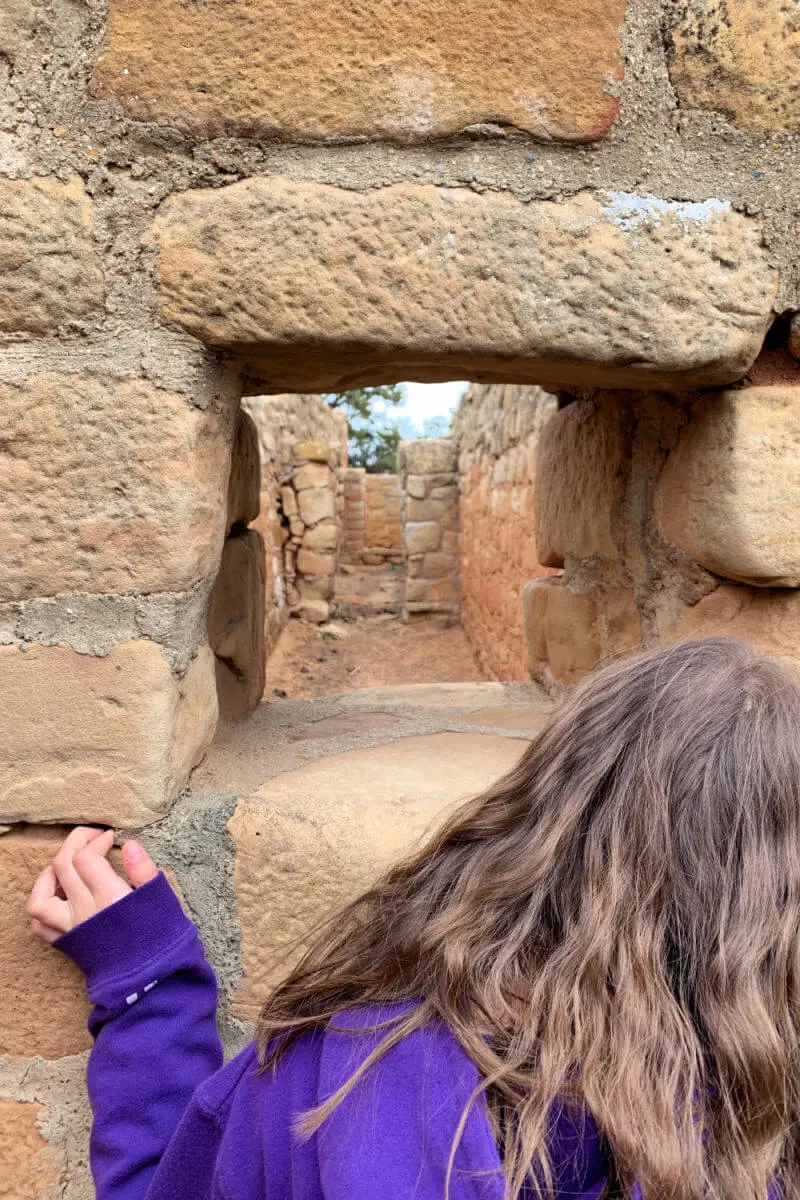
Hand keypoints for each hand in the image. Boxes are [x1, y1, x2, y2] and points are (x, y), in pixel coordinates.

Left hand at [27, 826, 158, 943]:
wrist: (153, 983)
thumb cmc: (163, 940)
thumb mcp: (162, 900)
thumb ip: (144, 870)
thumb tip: (129, 844)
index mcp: (110, 897)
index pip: (85, 857)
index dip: (96, 841)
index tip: (111, 839)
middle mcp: (85, 911)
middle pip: (62, 866)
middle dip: (74, 844)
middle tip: (91, 840)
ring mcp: (72, 929)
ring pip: (40, 898)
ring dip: (47, 876)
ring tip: (64, 866)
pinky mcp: (69, 945)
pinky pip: (41, 926)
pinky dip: (43, 907)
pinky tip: (58, 898)